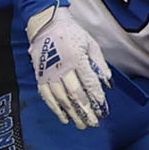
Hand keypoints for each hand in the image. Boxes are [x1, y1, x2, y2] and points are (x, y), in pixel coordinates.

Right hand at [26, 6, 112, 128]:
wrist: (46, 25)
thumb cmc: (72, 34)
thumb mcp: (91, 44)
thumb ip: (100, 64)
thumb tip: (108, 82)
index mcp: (76, 58)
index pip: (89, 82)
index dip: (96, 97)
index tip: (103, 109)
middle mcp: (62, 67)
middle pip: (75, 93)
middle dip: (86, 110)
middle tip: (94, 123)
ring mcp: (49, 72)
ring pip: (61, 98)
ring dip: (72, 113)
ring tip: (82, 124)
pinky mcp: (40, 76)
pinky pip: (47, 96)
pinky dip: (56, 108)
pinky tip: (64, 117)